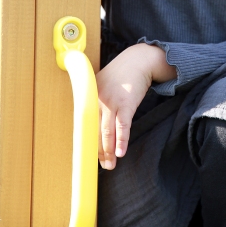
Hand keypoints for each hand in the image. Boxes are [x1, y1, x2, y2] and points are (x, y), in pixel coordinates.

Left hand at [96, 43, 175, 168]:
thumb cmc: (122, 74)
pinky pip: (123, 126)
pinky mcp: (126, 103)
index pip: (85, 124)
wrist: (139, 60)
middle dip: (97, 152)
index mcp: (90, 95)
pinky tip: (121, 152)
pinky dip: (122, 140)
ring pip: (107, 132)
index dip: (87, 142)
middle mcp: (97, 99)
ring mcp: (111, 101)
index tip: (88, 156)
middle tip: (101, 166)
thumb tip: (94, 122)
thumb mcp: (103, 83)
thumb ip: (96, 99)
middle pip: (94, 131)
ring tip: (110, 165)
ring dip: (108, 151)